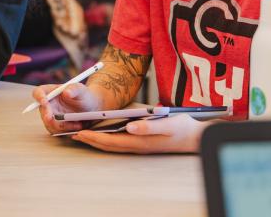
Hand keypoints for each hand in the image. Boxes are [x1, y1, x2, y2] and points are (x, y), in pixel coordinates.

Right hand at [33, 83, 102, 134]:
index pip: (38, 92)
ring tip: (77, 123)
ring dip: (61, 125)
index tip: (44, 101)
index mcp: (50, 92)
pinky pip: (57, 131)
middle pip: (42, 111)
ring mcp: (51, 116)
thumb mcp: (81, 90)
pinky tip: (77, 126)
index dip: (39, 97)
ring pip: (49, 124)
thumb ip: (74, 89)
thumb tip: (66, 92)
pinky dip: (66, 130)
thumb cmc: (84, 95)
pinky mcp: (56, 126)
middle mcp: (48, 104)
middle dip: (47, 116)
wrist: (90, 108)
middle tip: (52, 119)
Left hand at [73, 113, 206, 153]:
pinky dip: (109, 138)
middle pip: (109, 145)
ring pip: (114, 144)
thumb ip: (148, 126)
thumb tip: (129, 127)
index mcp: (140, 141)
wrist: (197, 137)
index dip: (93, 137)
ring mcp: (140, 145)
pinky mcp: (143, 141)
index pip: (110, 141)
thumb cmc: (182, 128)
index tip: (79, 132)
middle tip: (74, 133)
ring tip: (84, 134)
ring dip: (98, 140)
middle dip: (91, 140)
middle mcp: (137, 145)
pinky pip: (121, 141)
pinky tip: (105, 132)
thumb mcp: (167, 123)